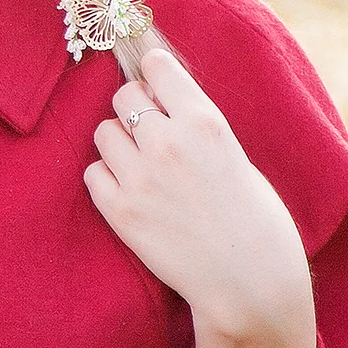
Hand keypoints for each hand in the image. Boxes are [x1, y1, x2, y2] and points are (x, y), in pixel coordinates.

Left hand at [86, 46, 316, 347]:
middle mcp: (168, 142)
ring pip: (103, 132)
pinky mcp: (121, 211)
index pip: (156, 65)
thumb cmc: (253, 217)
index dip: (154, 74)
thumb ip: (195, 124)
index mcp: (204, 121)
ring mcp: (140, 177)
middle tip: (150, 133)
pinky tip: (132, 194)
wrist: (250, 282)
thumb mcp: (233, 153)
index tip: (155, 83)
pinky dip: (107, 181)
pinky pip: (93, 174)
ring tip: (142, 167)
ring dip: (119, 145)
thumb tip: (160, 97)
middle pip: (124, 96)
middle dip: (135, 110)